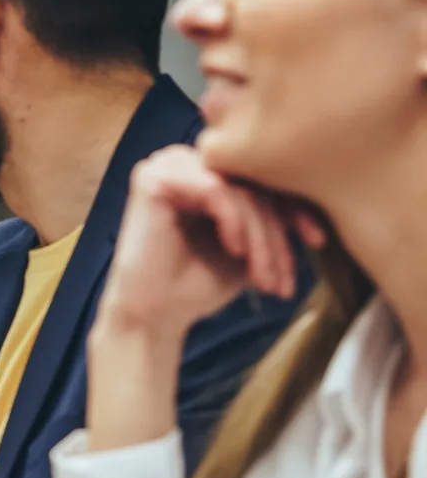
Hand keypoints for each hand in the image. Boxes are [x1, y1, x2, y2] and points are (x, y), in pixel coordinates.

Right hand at [96, 145, 323, 341]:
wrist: (154, 316)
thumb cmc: (197, 284)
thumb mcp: (250, 245)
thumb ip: (273, 216)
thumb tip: (324, 197)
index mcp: (205, 171)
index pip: (262, 176)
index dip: (296, 208)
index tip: (318, 243)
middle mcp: (185, 160)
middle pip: (252, 181)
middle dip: (276, 232)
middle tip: (281, 277)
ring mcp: (166, 165)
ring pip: (238, 188)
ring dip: (259, 235)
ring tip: (262, 276)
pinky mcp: (153, 180)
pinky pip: (214, 190)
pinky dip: (234, 222)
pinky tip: (235, 251)